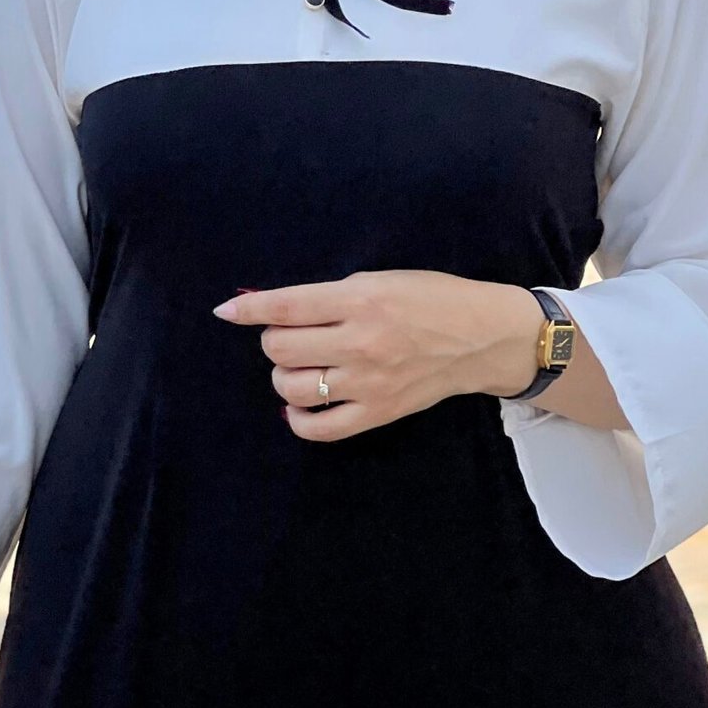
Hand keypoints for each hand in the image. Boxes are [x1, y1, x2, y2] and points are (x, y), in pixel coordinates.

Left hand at [213, 271, 542, 438]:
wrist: (482, 337)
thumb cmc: (431, 298)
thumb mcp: (381, 279)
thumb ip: (329, 295)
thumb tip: (273, 306)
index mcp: (361, 299)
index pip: (286, 306)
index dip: (249, 309)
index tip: (225, 311)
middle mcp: (361, 342)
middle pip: (281, 348)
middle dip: (273, 339)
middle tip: (290, 334)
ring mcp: (368, 382)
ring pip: (292, 387)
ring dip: (284, 374)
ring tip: (301, 364)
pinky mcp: (378, 412)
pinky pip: (319, 428)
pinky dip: (298, 418)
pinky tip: (300, 404)